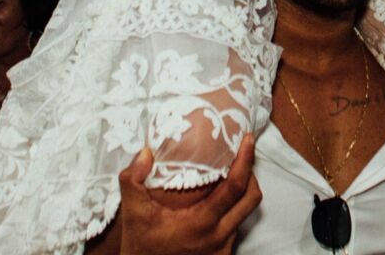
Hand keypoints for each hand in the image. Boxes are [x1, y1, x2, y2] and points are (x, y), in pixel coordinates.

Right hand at [117, 138, 260, 254]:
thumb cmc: (141, 247)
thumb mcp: (133, 214)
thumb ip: (132, 181)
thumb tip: (145, 152)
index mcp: (202, 222)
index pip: (235, 187)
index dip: (246, 160)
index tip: (248, 140)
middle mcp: (219, 237)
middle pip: (251, 198)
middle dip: (251, 173)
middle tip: (241, 156)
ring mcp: (223, 248)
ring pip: (245, 214)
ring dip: (242, 193)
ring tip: (229, 176)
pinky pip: (237, 227)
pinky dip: (233, 210)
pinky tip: (218, 202)